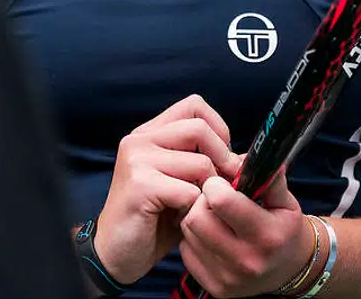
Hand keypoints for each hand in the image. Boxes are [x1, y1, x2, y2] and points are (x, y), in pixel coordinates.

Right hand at [92, 94, 241, 285]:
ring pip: (200, 162)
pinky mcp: (140, 185)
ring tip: (198, 208)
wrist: (116, 254)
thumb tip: (244, 159)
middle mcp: (140, 140)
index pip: (194, 105)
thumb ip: (205, 164)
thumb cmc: (153, 220)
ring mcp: (137, 160)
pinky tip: (183, 221)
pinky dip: (195, 210)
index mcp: (150, 133)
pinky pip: (190, 192)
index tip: (223, 159)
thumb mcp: (181, 183)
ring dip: (209, 191)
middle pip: (200, 129)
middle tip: (224, 187)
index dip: (218, 130)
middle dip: (222, 159)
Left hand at [177, 162, 314, 297]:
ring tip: (212, 214)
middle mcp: (247, 261)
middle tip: (212, 198)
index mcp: (266, 235)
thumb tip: (257, 154)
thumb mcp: (285, 201)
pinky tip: (210, 234)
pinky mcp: (215, 288)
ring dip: (195, 217)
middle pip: (197, 217)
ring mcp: (229, 278)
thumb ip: (270, 177)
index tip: (220, 182)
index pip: (221, 201)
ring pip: (188, 233)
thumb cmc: (284, 228)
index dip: (215, 184)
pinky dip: (193, 239)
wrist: (290, 268)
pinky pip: (186, 251)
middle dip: (201, 200)